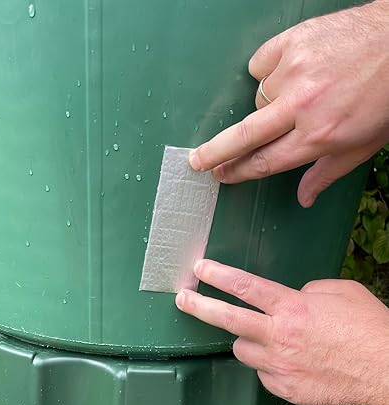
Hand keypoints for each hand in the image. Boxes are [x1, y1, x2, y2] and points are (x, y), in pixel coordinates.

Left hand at [175, 259, 388, 404]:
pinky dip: (269, 365)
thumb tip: (291, 298)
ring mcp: (280, 366)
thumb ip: (307, 291)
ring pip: (242, 350)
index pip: (245, 286)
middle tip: (182, 299)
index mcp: (293, 308)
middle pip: (228, 319)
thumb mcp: (341, 292)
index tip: (200, 268)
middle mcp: (280, 336)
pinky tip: (288, 362)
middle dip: (199, 306)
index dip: (218, 275)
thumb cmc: (371, 329)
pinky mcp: (285, 390)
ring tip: (263, 338)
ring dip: (247, 341)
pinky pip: (263, 374)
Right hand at [189, 0, 388, 206]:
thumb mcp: (364, 145)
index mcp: (319, 137)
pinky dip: (268, 70)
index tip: (222, 175)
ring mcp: (294, 72)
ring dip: (269, 102)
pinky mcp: (292, 43)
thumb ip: (327, 173)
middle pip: (243, 137)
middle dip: (215, 153)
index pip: (264, 162)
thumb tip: (304, 199)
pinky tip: (288, 71)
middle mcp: (301, 107)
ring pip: (257, 97)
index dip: (239, 172)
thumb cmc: (388, 96)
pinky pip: (260, 64)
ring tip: (298, 93)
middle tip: (197, 161)